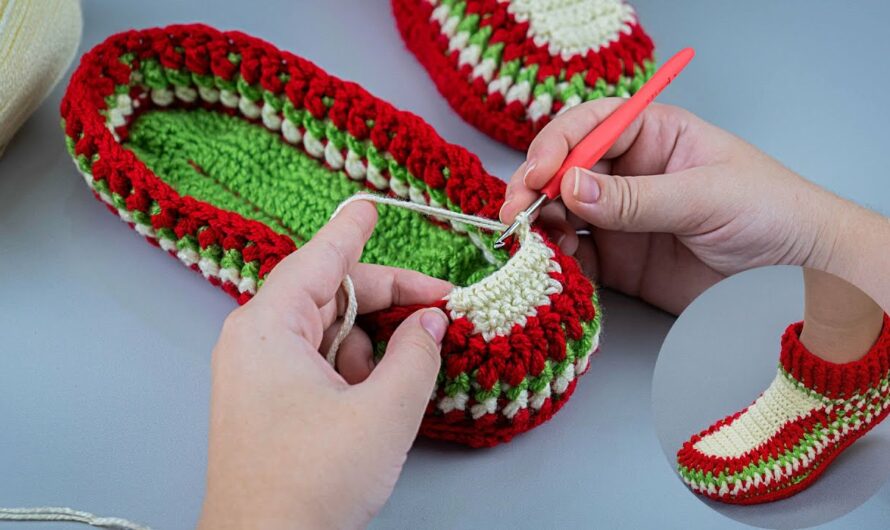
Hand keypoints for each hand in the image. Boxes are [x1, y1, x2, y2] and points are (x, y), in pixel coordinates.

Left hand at [198, 201, 452, 529]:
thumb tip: (432, 322)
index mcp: (268, 328)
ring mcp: (259, 374)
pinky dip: (354, 371)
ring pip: (330, 334)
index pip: (320, 260)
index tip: (371, 206)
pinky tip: (376, 399)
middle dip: (387, 302)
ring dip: (372, 346)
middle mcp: (256, 341)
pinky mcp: (269, 402)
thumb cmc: (309, 483)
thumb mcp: (382, 413)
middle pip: (331, 296)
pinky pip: (319, 364)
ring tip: (402, 379)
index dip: (352, 231)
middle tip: (441, 307)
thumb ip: (416, 356)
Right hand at [500, 99, 842, 314]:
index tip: (539, 174)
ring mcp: (622, 218)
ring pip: (563, 214)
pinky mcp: (620, 262)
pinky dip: (558, 262)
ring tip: (536, 243)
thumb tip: (571, 187)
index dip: (558, 146)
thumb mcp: (706, 197)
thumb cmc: (772, 212)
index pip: (592, 127)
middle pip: (565, 170)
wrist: (802, 277)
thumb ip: (636, 197)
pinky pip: (577, 257)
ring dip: (541, 226)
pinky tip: (555, 265)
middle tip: (518, 214)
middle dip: (536, 188)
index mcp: (654, 136)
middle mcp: (630, 173)